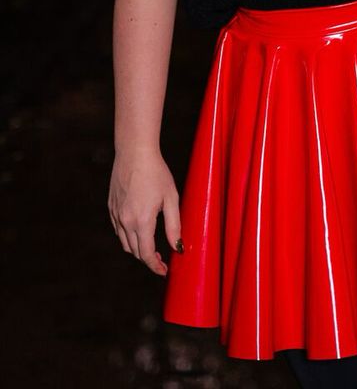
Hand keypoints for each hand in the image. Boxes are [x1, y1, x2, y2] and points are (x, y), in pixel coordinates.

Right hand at [108, 149, 181, 276]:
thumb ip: (174, 225)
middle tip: (161, 260)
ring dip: (137, 249)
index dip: (155, 266)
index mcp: (141, 221)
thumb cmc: (157, 173)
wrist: (135, 153)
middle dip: (148, 259)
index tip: (164, 271)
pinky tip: (139, 230)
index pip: (146, 254)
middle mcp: (125, 221)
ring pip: (125, 243)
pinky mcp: (111, 207)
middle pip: (135, 251)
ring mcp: (115, 214)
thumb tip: (177, 247)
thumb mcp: (171, 198)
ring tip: (151, 247)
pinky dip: (127, 237)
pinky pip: (118, 230)